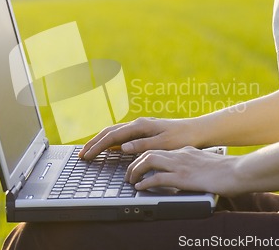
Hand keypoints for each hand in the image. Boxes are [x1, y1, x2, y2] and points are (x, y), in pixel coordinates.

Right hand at [79, 117, 197, 159]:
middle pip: (109, 132)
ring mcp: (140, 127)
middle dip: (94, 143)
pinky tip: (107, 148)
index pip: (112, 136)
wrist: (196, 131)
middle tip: (81, 154)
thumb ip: (142, 145)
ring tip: (89, 151)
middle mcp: (137, 124)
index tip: (87, 155)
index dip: (98, 146)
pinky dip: (110, 141)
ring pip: (114, 132)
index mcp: (140, 126)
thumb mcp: (163, 144)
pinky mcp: (143, 131)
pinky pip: (121, 135)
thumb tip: (122, 147)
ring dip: (100, 141)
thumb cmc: (182, 138)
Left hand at [125, 146, 238, 195]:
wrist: (238, 171)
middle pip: (150, 152)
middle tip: (129, 173)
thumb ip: (195, 163)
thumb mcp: (207, 162)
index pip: (160, 149)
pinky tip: (140, 188)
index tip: (138, 164)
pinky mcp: (182, 177)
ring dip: (136, 170)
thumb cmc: (227, 170)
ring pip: (149, 161)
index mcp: (186, 150)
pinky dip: (145, 182)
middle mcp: (180, 154)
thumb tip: (191, 172)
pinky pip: (157, 178)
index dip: (145, 156)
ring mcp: (181, 165)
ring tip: (131, 180)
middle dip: (135, 163)